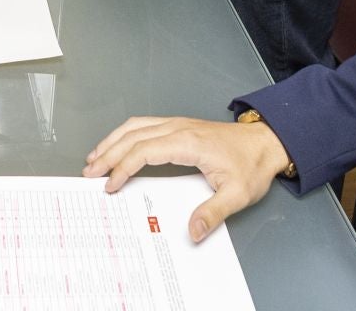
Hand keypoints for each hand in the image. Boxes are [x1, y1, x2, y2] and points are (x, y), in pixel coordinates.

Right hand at [84, 116, 292, 241]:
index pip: (144, 152)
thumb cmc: (251, 165)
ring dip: (112, 141)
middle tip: (89, 172)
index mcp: (187, 142)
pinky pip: (143, 125)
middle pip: (132, 137)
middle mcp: (177, 128)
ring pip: (135, 126)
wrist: (266, 142)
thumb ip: (212, 213)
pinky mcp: (178, 126)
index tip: (111, 185)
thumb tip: (193, 231)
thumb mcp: (237, 194)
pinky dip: (125, 134)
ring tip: (95, 157)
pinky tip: (118, 143)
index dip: (123, 168)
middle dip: (108, 154)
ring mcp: (177, 124)